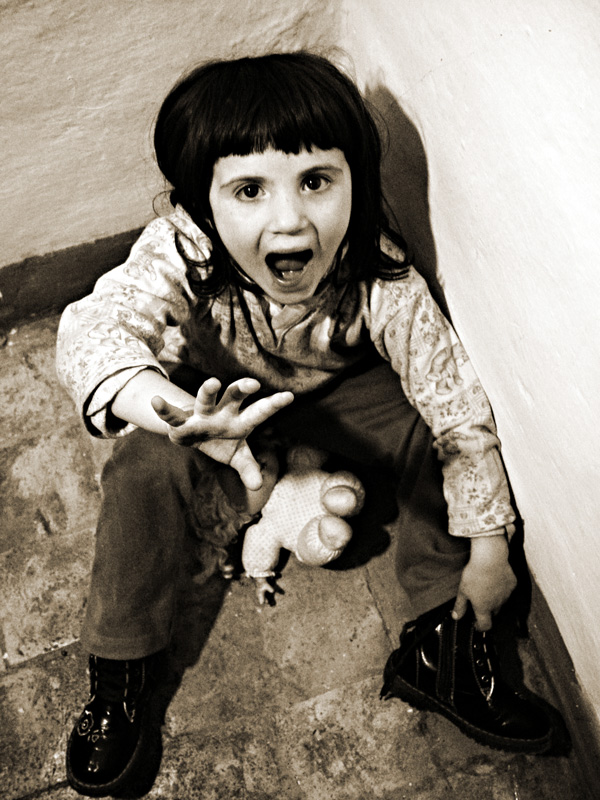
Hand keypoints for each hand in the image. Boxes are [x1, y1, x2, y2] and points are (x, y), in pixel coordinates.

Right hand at [151, 377, 292, 489]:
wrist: (193, 434)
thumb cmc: (221, 441)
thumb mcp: (237, 457)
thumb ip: (248, 469)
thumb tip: (258, 486)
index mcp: (239, 420)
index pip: (259, 412)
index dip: (273, 405)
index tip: (290, 396)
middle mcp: (222, 412)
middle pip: (234, 397)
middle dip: (242, 389)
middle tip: (253, 383)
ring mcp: (201, 414)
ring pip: (205, 399)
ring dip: (208, 391)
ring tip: (213, 382)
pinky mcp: (180, 421)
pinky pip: (172, 415)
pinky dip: (164, 409)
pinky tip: (156, 401)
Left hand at [452, 534, 516, 630]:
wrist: (490, 558)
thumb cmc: (475, 574)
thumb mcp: (462, 590)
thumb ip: (460, 606)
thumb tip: (456, 617)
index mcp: (484, 608)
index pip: (485, 625)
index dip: (480, 626)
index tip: (475, 623)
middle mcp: (497, 604)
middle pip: (493, 613)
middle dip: (486, 611)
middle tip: (478, 601)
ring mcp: (506, 595)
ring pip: (501, 602)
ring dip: (495, 600)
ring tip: (485, 587)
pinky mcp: (512, 584)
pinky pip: (507, 590)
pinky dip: (501, 588)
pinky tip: (494, 579)